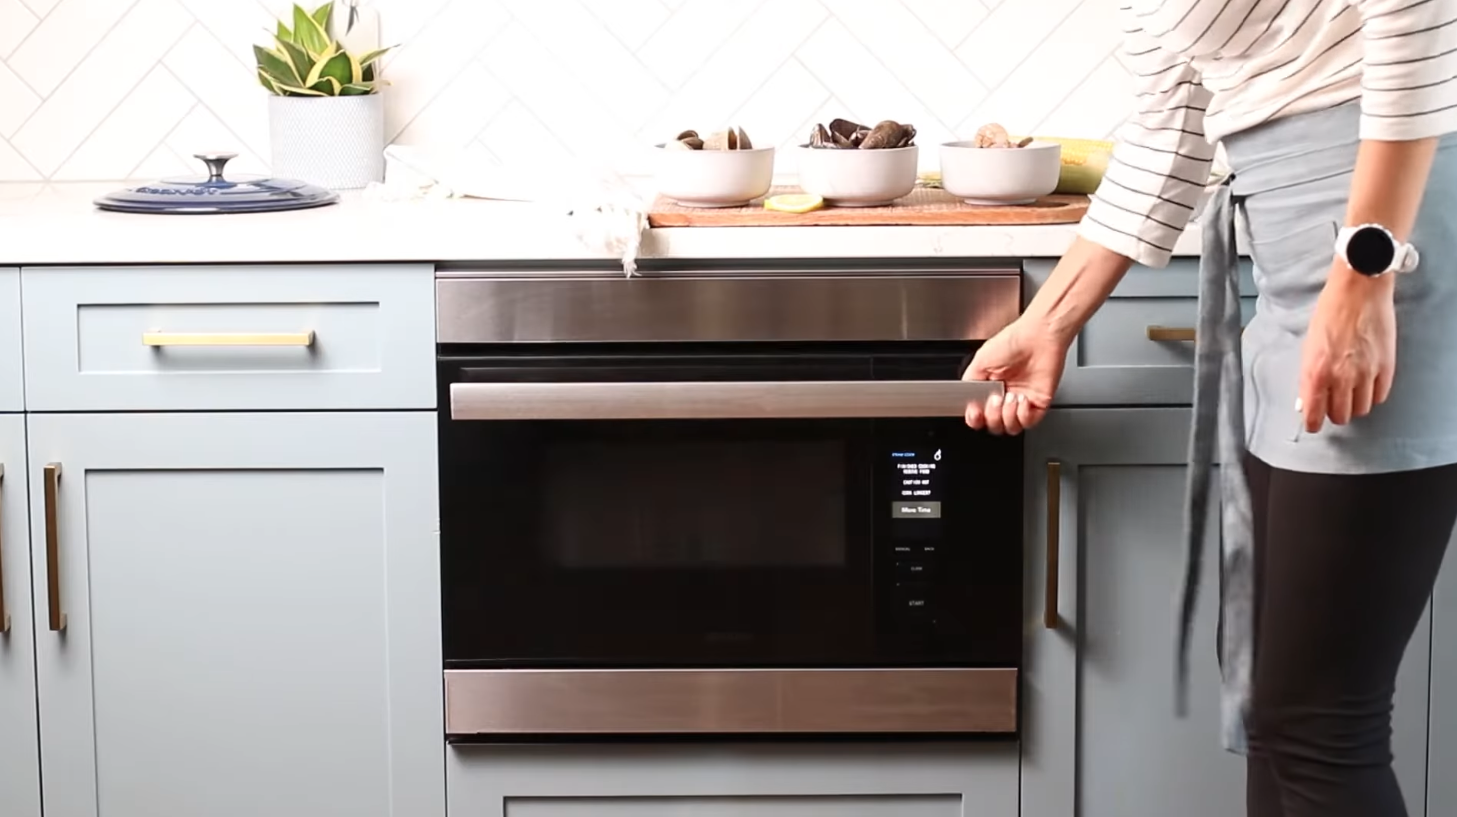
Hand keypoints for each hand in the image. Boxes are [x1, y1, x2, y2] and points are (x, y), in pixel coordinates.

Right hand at [963, 318, 1068, 434]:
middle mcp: (1006, 397)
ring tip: (1010, 397)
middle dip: (992, 416)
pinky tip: (1022, 400)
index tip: (975, 412)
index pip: (979, 415)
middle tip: (995, 399)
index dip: (975, 418)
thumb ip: (969, 381)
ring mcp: (1023, 401)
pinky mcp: (1039, 402)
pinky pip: (1029, 422)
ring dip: (1008, 416)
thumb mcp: (980, 360)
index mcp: (990, 388)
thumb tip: (965, 398)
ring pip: (1011, 427)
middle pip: (994, 425)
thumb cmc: (1013, 342)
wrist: (1038, 336)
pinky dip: (1023, 415)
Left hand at [1298, 264, 1396, 432]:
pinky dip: (1373, 395)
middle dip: (1334, 413)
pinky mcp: (1386, 367)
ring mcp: (1366, 373)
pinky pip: (1380, 396)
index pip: (1314, 414)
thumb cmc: (1329, 313)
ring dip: (1355, 405)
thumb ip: (1308, 376)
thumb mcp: (1308, 346)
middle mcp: (1340, 377)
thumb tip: (1305, 401)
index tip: (1313, 423)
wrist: (1358, 291)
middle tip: (1333, 402)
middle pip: (1340, 416)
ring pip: (1362, 410)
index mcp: (1315, 372)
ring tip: (1350, 392)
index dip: (1313, 423)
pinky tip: (1367, 385)